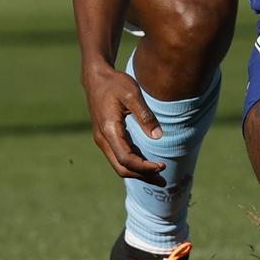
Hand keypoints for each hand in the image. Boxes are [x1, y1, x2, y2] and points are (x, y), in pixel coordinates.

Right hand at [82, 61, 165, 183]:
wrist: (95, 78)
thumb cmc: (115, 83)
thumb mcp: (132, 94)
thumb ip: (145, 115)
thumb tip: (158, 137)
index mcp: (109, 130)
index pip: (126, 158)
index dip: (144, 167)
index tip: (162, 166)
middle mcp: (103, 139)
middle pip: (121, 168)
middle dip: (142, 176)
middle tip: (163, 182)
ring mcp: (102, 139)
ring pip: (119, 164)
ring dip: (138, 173)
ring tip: (158, 177)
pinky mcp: (106, 137)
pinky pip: (118, 156)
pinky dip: (133, 164)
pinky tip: (147, 164)